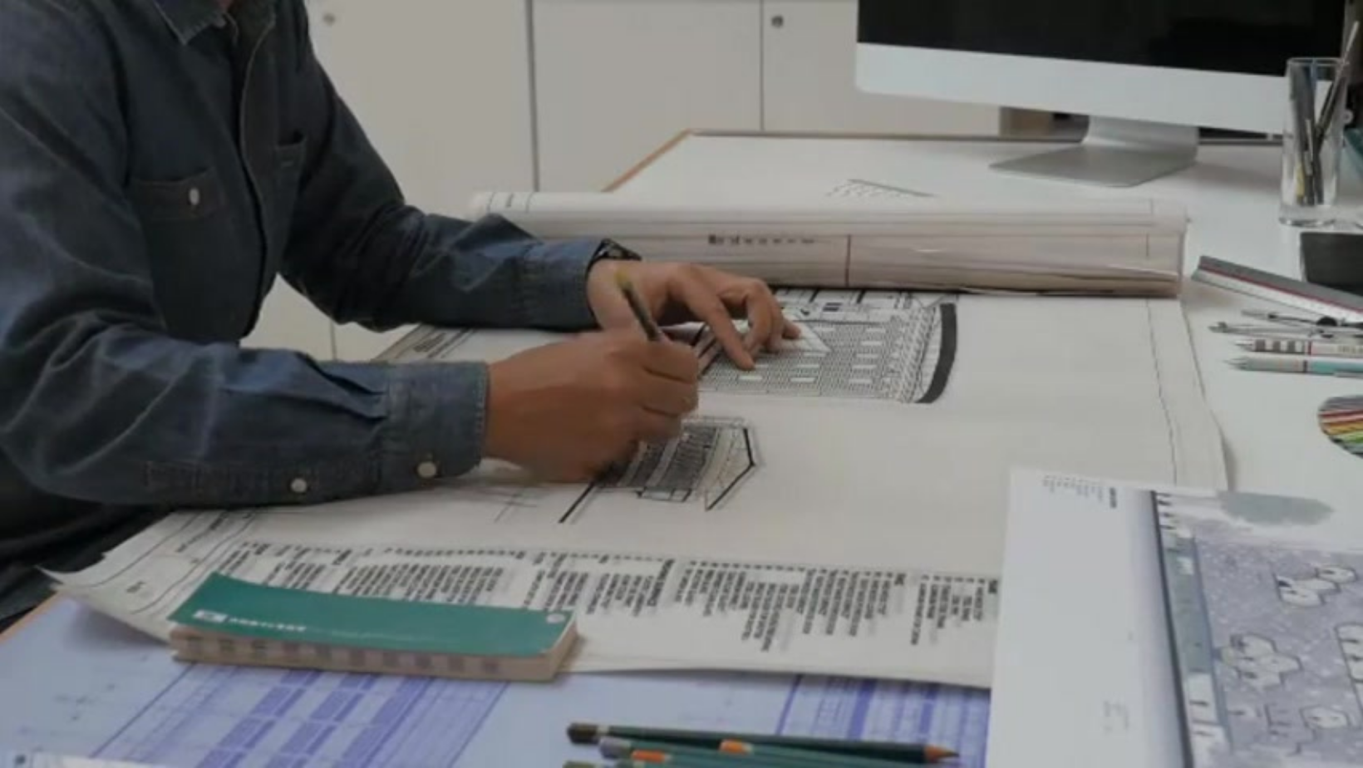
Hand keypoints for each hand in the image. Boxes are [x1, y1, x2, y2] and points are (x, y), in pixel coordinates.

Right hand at [484, 330, 699, 481]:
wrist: (498, 407)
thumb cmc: (537, 371)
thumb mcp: (588, 345)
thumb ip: (629, 353)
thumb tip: (663, 365)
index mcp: (626, 352)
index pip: (687, 365)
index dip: (684, 373)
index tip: (675, 379)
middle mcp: (630, 387)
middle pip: (685, 400)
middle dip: (674, 402)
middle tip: (658, 403)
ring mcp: (621, 425)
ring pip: (668, 429)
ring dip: (655, 426)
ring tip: (628, 420)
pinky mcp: (609, 454)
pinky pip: (635, 451)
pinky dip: (623, 445)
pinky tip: (598, 435)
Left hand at [587, 261, 800, 369]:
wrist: (610, 276)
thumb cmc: (615, 292)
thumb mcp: (618, 313)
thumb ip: (637, 335)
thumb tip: (659, 360)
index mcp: (684, 279)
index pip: (717, 308)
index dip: (733, 336)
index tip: (745, 363)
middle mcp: (705, 278)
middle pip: (751, 292)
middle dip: (762, 322)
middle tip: (759, 353)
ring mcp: (715, 285)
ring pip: (758, 296)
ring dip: (772, 320)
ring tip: (775, 349)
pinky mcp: (718, 296)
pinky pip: (752, 304)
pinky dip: (771, 319)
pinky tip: (789, 336)